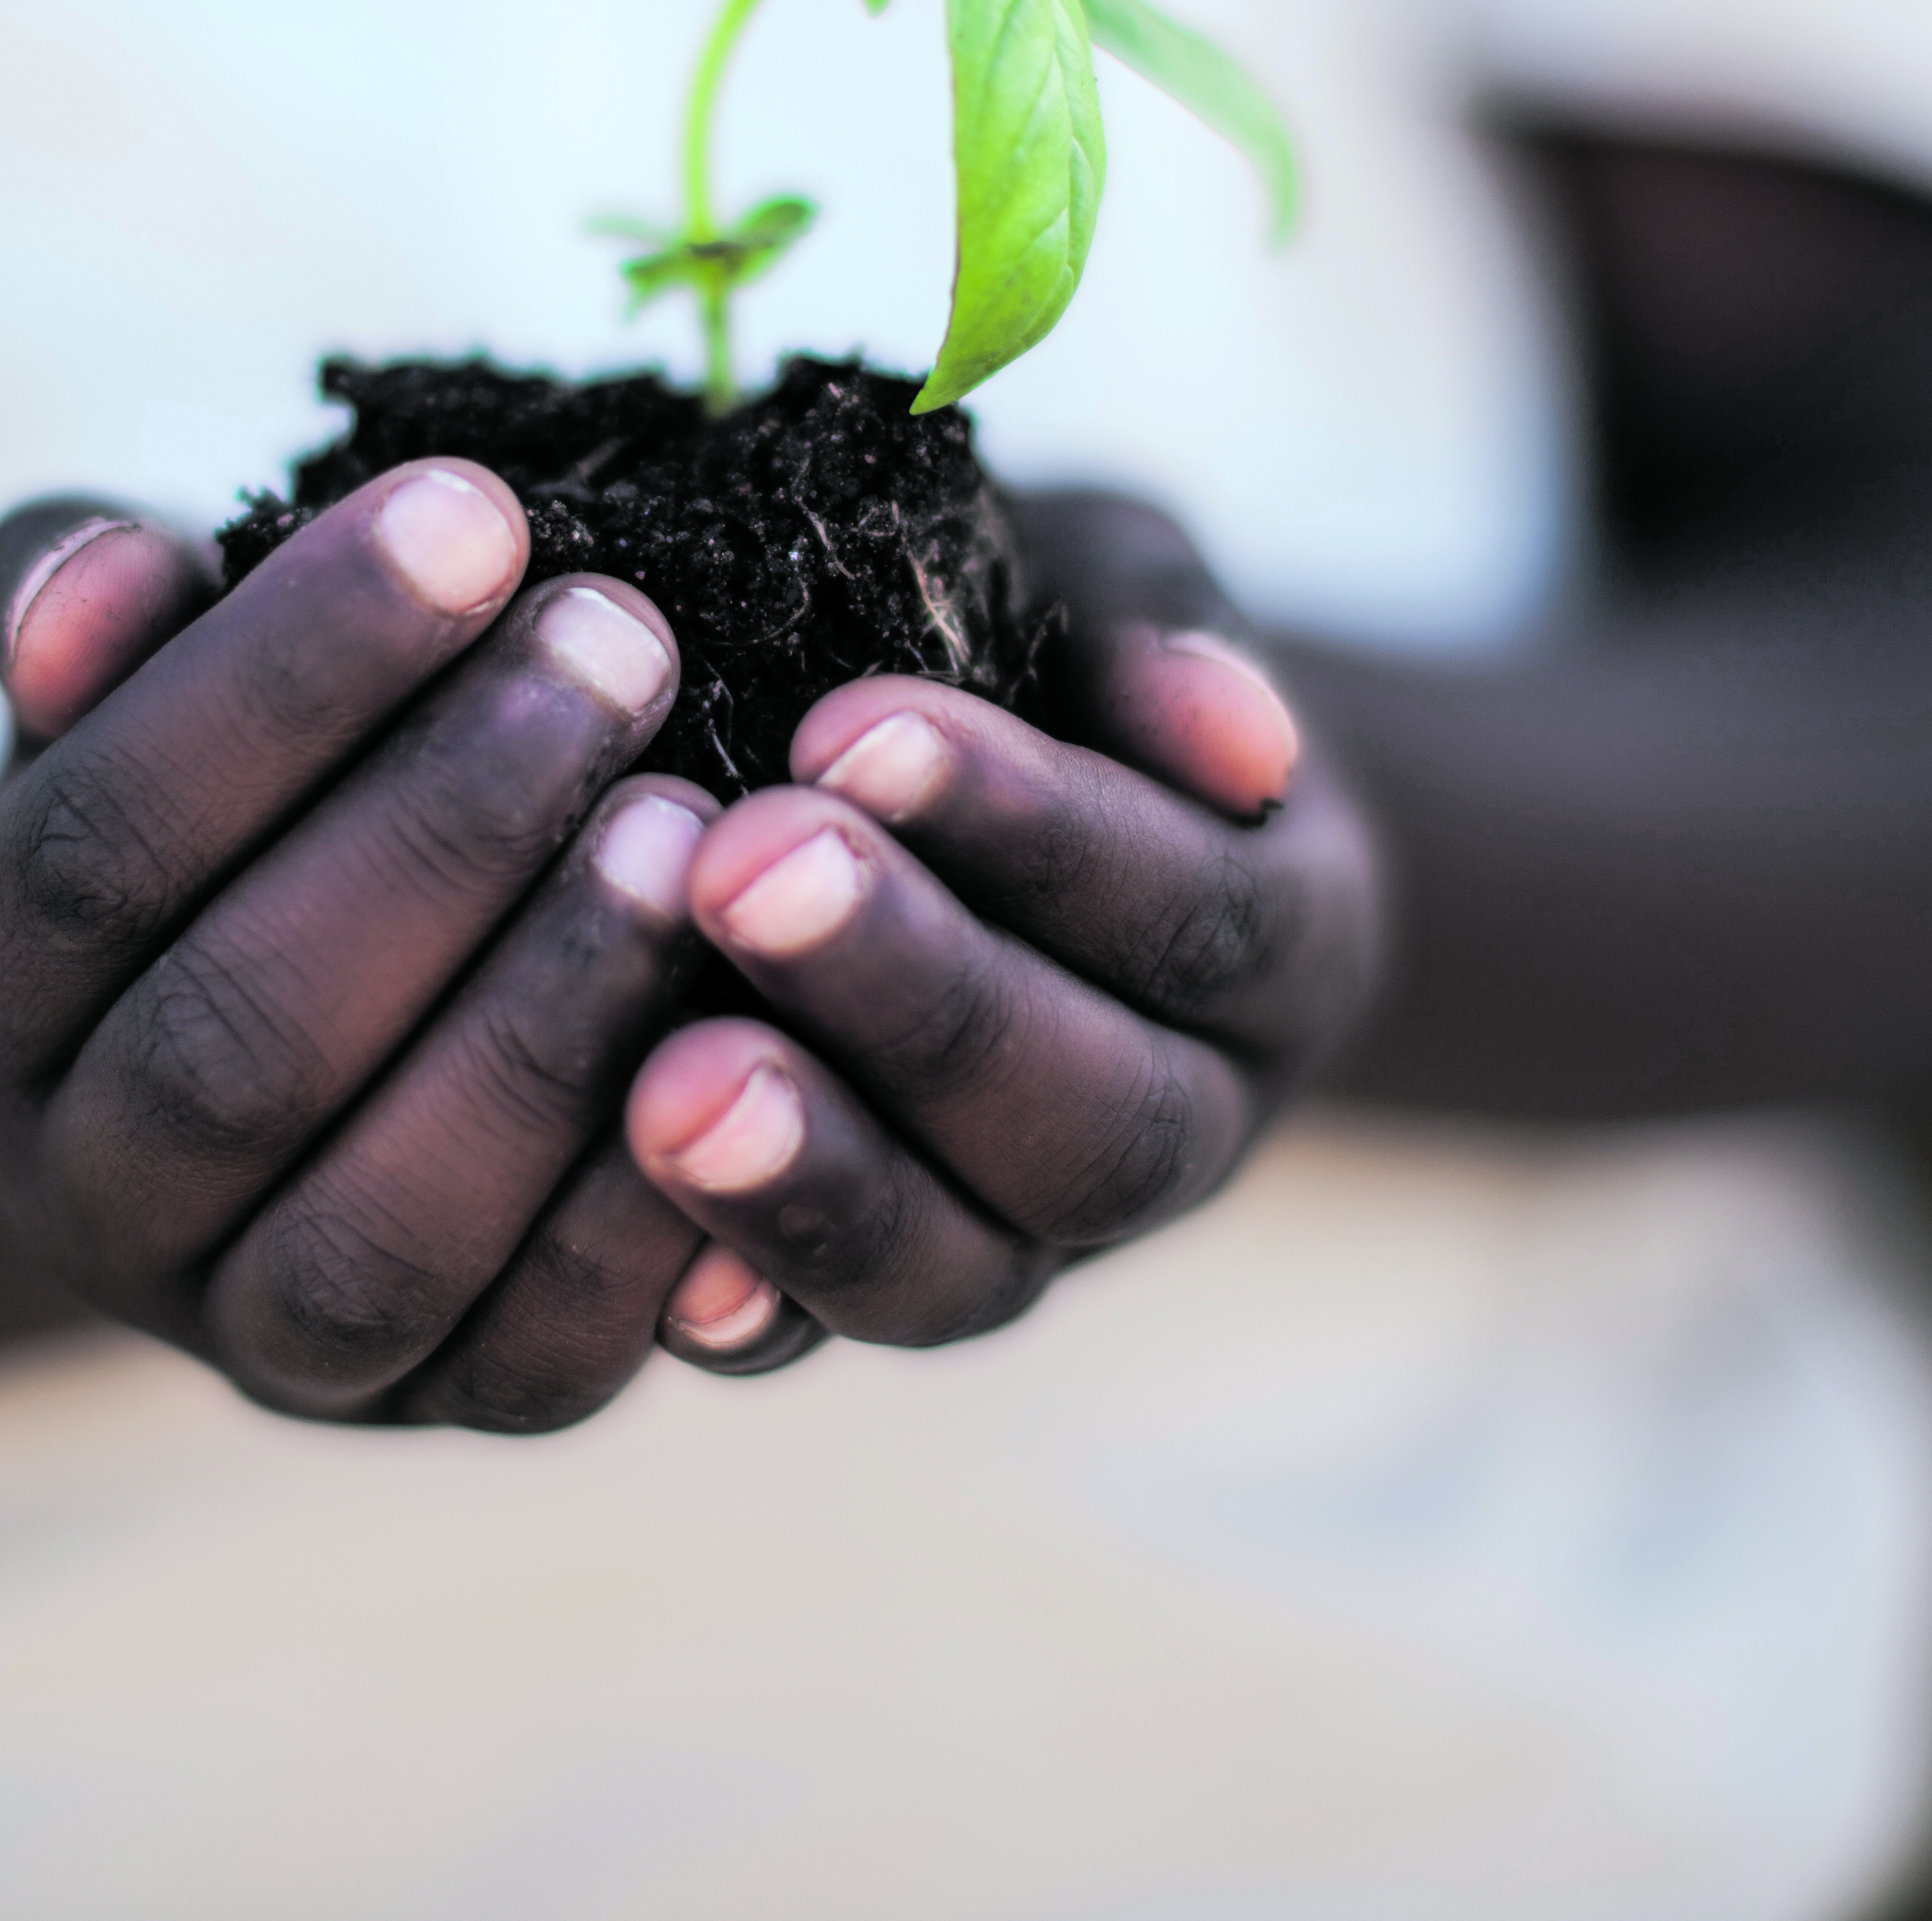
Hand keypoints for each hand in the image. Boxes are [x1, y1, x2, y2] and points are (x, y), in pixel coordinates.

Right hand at [0, 465, 727, 1431]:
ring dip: (545, 1020)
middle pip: (237, 1041)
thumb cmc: (222, 814)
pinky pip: (534, 1351)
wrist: (265, 1057)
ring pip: (377, 1223)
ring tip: (700, 823)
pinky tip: (759, 1034)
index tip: (475, 513)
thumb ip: (92, 609)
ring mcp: (252, 1341)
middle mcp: (80, 1204)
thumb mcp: (126, 691)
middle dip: (442, 829)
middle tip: (624, 641)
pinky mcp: (435, 1411)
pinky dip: (645, 1216)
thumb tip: (102, 569)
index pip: (97, 843)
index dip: (281, 679)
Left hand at [621, 491, 1388, 1363]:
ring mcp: (1039, 1236)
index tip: (851, 728)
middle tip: (740, 871)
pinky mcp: (888, 1287)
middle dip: (914, 996)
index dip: (1033, 830)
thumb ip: (1158, 633)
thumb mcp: (1112, 588)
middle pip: (1093, 1119)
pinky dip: (743, 1311)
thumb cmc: (1048, 653)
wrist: (1019, 795)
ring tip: (664, 1088)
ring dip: (819, 1179)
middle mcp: (1191, 1123)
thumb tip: (1231, 732)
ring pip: (969, 1268)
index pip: (1187, 908)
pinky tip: (649, 1275)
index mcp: (1281, 941)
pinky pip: (827, 1343)